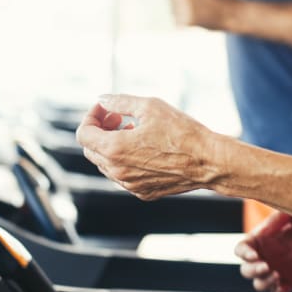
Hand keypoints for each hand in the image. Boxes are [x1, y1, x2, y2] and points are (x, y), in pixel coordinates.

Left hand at [75, 94, 217, 200]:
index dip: (91, 117)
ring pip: (106, 165)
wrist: (209, 162)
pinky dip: (125, 161)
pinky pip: (123, 176)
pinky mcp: (143, 193)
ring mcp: (129, 185)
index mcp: (114, 149)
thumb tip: (102, 99)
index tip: (106, 109)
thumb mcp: (150, 106)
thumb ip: (120, 102)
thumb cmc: (182, 131)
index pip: (83, 134)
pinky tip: (145, 148)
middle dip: (100, 131)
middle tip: (119, 118)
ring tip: (134, 131)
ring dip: (112, 146)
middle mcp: (117, 171)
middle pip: (91, 150)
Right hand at [234, 212, 291, 291]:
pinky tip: (283, 287)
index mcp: (259, 240)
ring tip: (277, 275)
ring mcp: (275, 271)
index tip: (254, 255)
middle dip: (253, 270)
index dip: (243, 254)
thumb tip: (262, 233)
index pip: (241, 249)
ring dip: (264, 282)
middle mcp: (264, 257)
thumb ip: (277, 219)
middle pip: (246, 270)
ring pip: (259, 284)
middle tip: (267, 267)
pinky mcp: (289, 283)